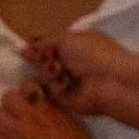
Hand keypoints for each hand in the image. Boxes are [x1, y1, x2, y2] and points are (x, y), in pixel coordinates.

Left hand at [0, 80, 95, 138]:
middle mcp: (28, 119)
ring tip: (10, 127)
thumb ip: (56, 112)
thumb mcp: (73, 124)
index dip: (27, 90)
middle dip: (12, 102)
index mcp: (46, 109)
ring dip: (3, 119)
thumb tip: (45, 106)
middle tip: (18, 111)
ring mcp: (16, 137)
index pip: (27, 86)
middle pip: (7, 98)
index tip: (29, 96)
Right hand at [22, 31, 138, 133]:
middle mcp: (70, 64)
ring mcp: (66, 82)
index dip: (37, 47)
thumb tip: (29, 44)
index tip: (27, 48)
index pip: (48, 46)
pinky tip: (65, 83)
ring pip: (42, 76)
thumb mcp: (68, 38)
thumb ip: (46, 41)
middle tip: (48, 59)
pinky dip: (55, 86)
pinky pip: (48, 91)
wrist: (110, 81)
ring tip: (61, 71)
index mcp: (74, 45)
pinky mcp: (64, 99)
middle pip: (42, 61)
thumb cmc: (93, 54)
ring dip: (49, 72)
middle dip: (41, 59)